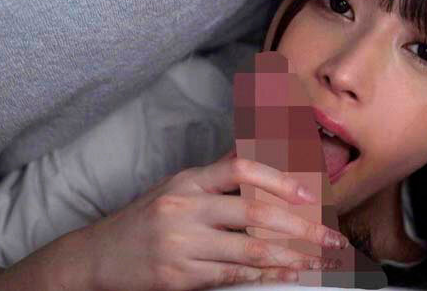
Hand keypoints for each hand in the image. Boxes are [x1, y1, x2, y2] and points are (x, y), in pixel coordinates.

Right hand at [75, 152, 348, 289]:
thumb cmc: (144, 221)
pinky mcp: (178, 275)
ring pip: (249, 247)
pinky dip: (264, 274)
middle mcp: (185, 207)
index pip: (240, 169)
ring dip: (290, 256)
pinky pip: (232, 273)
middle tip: (330, 237)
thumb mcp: (176, 187)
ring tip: (317, 260)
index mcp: (188, 180)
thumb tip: (257, 151)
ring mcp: (182, 243)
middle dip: (301, 227)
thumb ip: (217, 176)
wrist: (95, 258)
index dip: (278, 180)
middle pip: (255, 212)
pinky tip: (286, 274)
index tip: (309, 195)